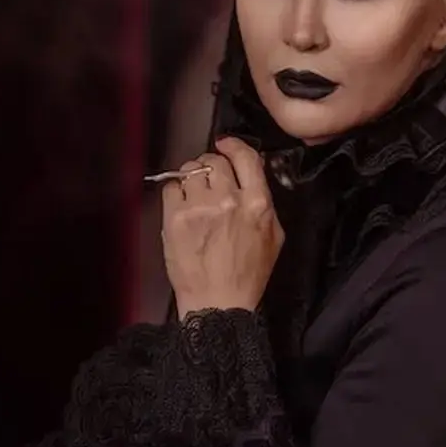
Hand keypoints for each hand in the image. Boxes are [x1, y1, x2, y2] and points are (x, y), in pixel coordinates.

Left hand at [162, 137, 283, 315]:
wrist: (218, 302)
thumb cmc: (248, 273)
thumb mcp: (274, 236)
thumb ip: (265, 201)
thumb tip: (254, 171)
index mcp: (257, 203)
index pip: (245, 157)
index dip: (233, 145)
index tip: (226, 144)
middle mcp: (228, 200)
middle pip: (214, 160)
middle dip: (211, 164)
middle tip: (210, 178)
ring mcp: (199, 208)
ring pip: (190, 170)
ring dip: (192, 177)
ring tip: (195, 194)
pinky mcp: (175, 219)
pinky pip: (171, 187)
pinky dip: (176, 192)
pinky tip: (183, 207)